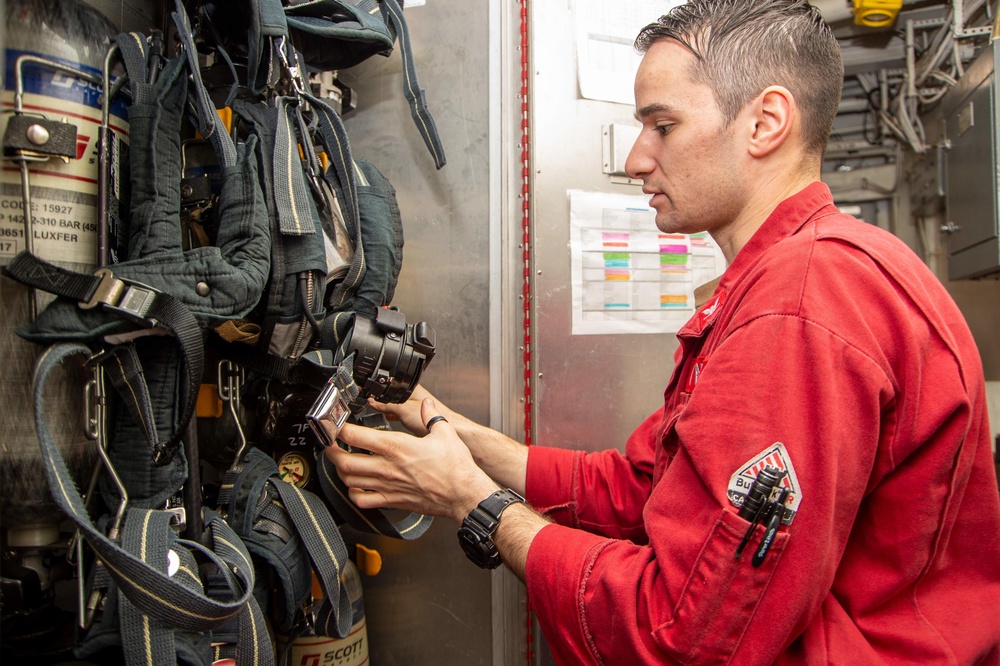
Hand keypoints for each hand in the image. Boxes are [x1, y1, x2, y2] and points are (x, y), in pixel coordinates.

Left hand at [325, 397, 498, 522]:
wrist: (462, 495)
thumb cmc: (455, 467)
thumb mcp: (445, 433)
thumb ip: (431, 415)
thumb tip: (426, 404)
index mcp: (396, 446)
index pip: (355, 435)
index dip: (339, 428)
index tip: (337, 423)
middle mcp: (387, 467)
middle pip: (343, 460)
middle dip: (331, 450)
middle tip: (330, 443)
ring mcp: (387, 486)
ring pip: (349, 480)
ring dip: (340, 469)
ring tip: (341, 460)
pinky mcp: (391, 500)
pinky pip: (361, 500)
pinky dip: (353, 492)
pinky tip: (356, 485)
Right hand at [366, 384, 459, 435]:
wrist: (453, 431)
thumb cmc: (437, 418)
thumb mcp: (404, 410)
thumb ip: (387, 405)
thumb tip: (372, 401)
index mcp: (410, 386)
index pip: (388, 384)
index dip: (375, 388)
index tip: (362, 393)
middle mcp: (412, 394)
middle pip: (390, 395)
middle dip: (378, 400)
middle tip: (366, 405)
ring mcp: (413, 405)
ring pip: (393, 405)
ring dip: (385, 409)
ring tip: (376, 413)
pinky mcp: (413, 416)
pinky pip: (397, 414)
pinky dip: (390, 416)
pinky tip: (386, 421)